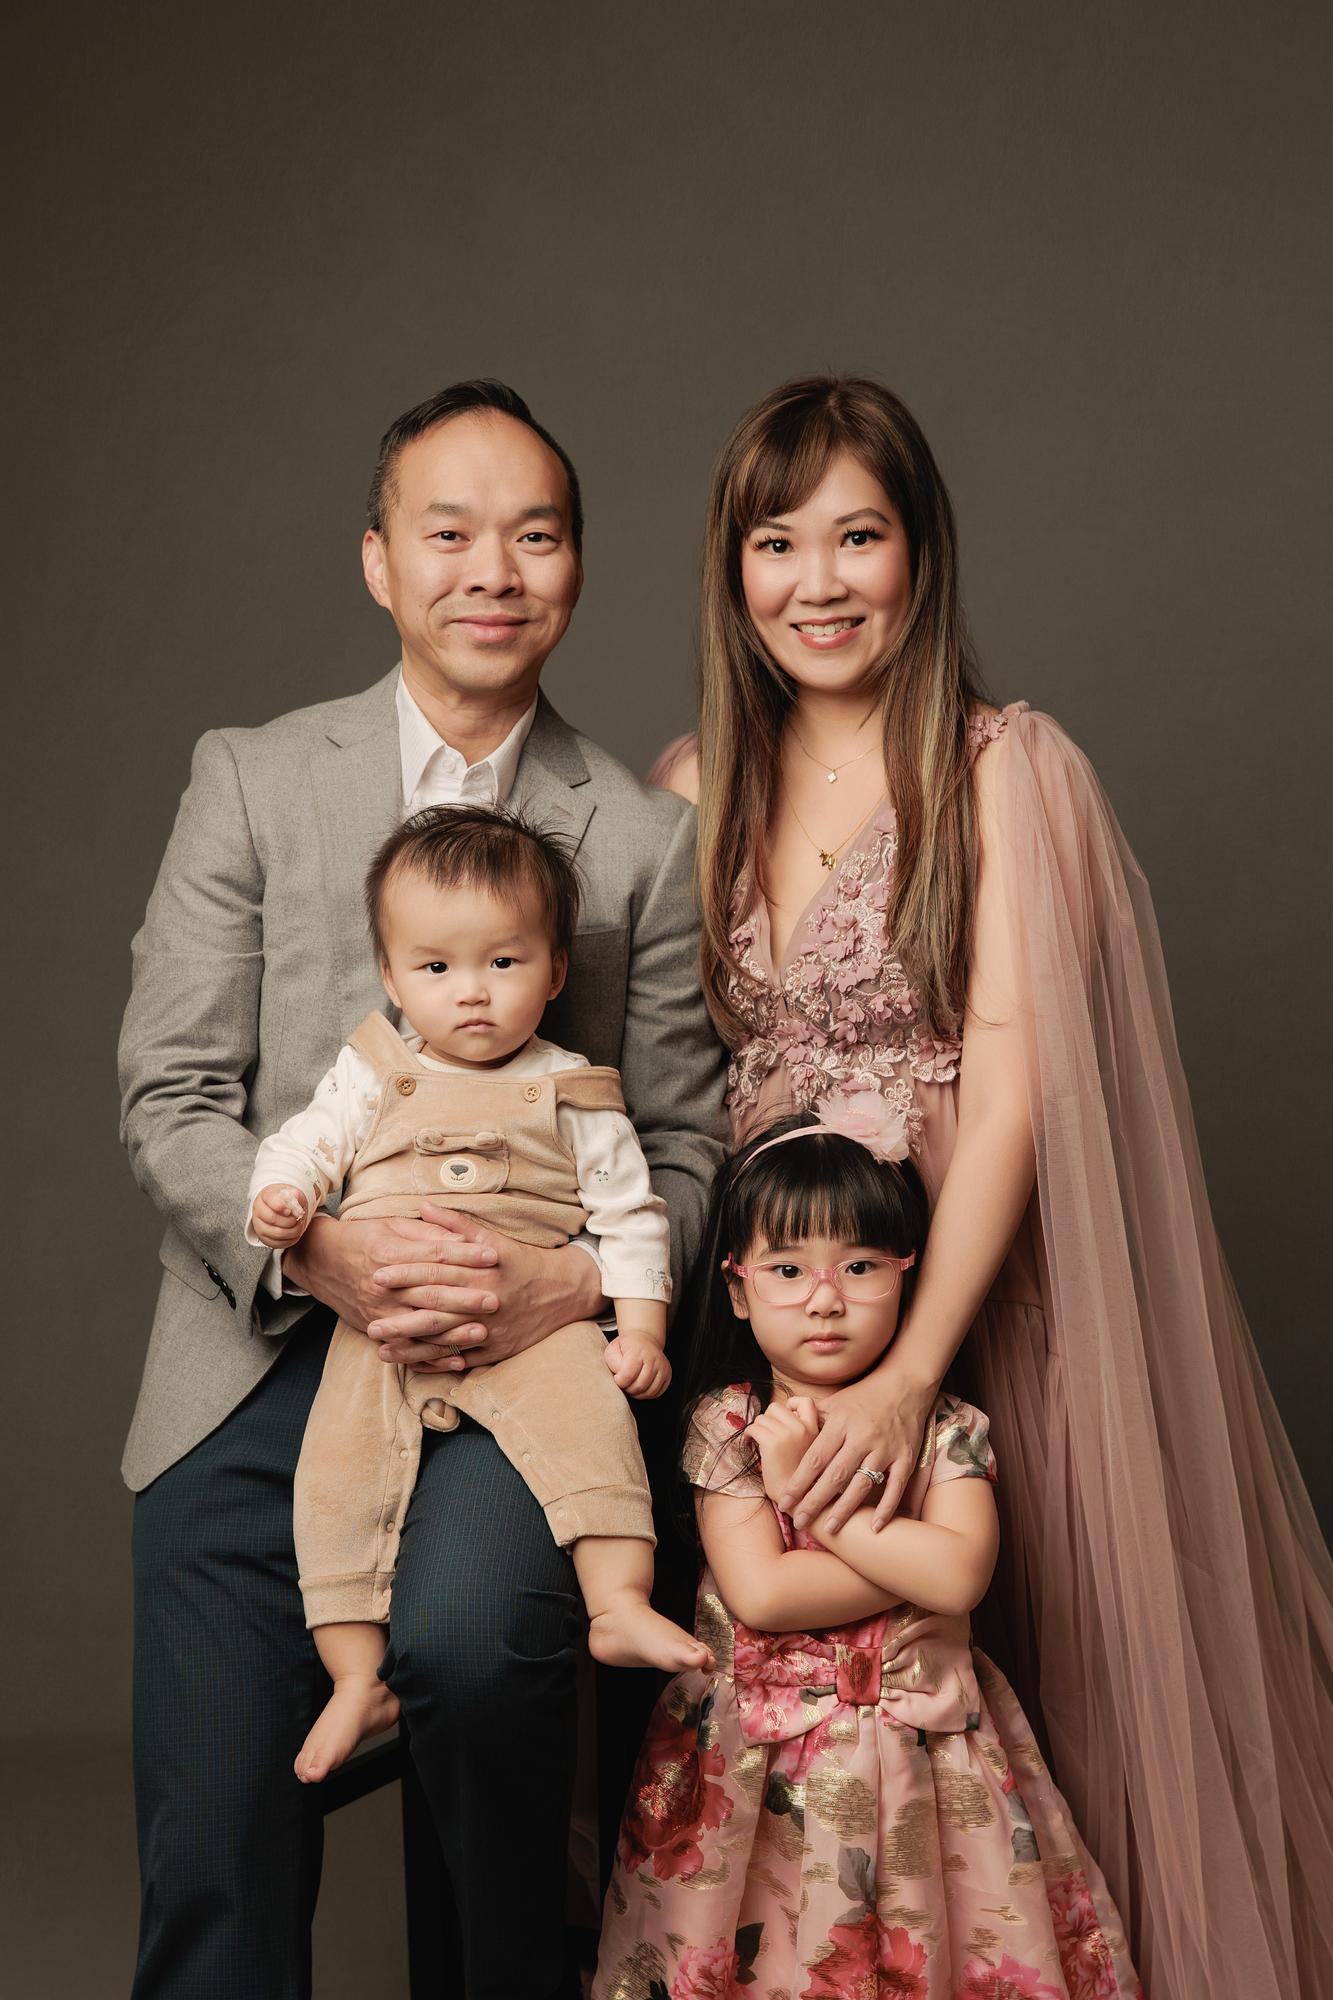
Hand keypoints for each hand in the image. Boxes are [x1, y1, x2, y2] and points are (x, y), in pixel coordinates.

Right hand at [250, 1183, 309, 1247]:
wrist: (284, 1209)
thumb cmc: (288, 1200)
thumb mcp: (294, 1193)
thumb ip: (296, 1194)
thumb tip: (295, 1195)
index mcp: (265, 1196)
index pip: (270, 1201)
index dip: (281, 1207)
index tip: (290, 1211)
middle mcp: (258, 1211)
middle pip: (272, 1218)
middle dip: (290, 1220)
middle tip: (298, 1218)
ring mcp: (259, 1226)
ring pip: (277, 1233)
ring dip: (293, 1231)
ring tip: (298, 1225)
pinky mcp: (264, 1239)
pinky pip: (278, 1244)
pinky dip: (290, 1240)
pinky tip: (294, 1233)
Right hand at [282, 1209, 501, 1369]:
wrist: (320, 1260)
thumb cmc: (361, 1237)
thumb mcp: (392, 1225)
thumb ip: (426, 1232)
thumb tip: (461, 1238)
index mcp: (391, 1255)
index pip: (435, 1256)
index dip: (465, 1255)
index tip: (492, 1256)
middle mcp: (385, 1287)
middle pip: (432, 1294)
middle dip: (466, 1298)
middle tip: (496, 1299)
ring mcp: (380, 1311)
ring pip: (422, 1326)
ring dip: (453, 1331)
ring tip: (482, 1331)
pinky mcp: (375, 1327)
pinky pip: (408, 1347)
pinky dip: (433, 1356)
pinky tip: (456, 1359)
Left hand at [365, 1203, 605, 1370]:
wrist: (563, 1290)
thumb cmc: (522, 1260)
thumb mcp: (492, 1237)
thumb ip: (454, 1224)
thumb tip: (422, 1205)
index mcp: (482, 1271)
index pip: (437, 1272)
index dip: (406, 1274)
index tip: (378, 1275)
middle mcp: (485, 1301)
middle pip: (437, 1310)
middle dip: (402, 1317)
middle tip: (370, 1321)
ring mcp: (491, 1329)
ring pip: (446, 1341)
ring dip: (412, 1346)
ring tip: (381, 1348)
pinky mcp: (496, 1350)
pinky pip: (462, 1359)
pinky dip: (436, 1363)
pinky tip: (412, 1363)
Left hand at [603, 1333, 670, 1398]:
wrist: (644, 1340)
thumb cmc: (626, 1348)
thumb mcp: (612, 1350)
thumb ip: (613, 1364)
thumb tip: (620, 1377)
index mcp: (638, 1350)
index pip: (627, 1375)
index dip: (619, 1381)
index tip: (617, 1377)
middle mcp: (653, 1358)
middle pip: (639, 1386)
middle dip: (628, 1389)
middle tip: (624, 1382)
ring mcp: (663, 1366)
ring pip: (649, 1392)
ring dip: (637, 1393)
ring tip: (631, 1385)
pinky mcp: (668, 1374)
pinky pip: (657, 1393)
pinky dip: (647, 1394)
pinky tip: (641, 1387)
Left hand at [749, 1396, 820, 1508]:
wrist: (800, 1502)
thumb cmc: (802, 1479)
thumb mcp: (812, 1451)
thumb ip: (803, 1432)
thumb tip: (783, 1415)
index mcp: (816, 1429)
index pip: (804, 1401)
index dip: (791, 1406)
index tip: (783, 1421)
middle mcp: (803, 1428)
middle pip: (777, 1407)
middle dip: (769, 1420)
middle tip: (767, 1435)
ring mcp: (788, 1434)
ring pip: (762, 1417)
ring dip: (757, 1429)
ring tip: (758, 1442)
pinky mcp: (773, 1443)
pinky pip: (753, 1428)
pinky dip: (748, 1436)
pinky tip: (750, 1445)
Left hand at [780, 1366, 935, 1531]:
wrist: (905, 1384)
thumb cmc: (864, 1395)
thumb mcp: (835, 1402)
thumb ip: (811, 1419)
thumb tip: (784, 1431)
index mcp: (841, 1423)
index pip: (815, 1458)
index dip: (799, 1482)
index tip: (785, 1500)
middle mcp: (862, 1436)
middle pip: (835, 1475)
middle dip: (815, 1501)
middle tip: (799, 1521)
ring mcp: (885, 1448)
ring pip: (862, 1484)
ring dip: (845, 1509)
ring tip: (830, 1528)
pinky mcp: (906, 1456)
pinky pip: (895, 1486)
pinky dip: (886, 1508)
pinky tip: (874, 1526)